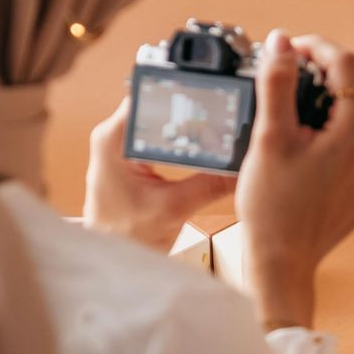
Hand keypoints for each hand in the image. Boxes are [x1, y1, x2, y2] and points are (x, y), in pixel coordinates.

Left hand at [84, 99, 233, 250]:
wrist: (112, 256)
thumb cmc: (126, 236)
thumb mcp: (173, 209)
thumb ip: (209, 186)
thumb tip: (241, 168)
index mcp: (112, 140)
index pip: (149, 98)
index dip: (181, 97)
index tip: (209, 100)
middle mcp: (113, 135)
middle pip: (157, 104)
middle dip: (190, 110)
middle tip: (221, 114)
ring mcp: (121, 143)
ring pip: (161, 118)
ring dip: (187, 124)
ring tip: (216, 127)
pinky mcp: (132, 154)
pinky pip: (160, 134)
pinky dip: (182, 138)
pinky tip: (202, 143)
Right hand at [235, 30, 353, 329]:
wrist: (283, 263)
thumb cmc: (273, 207)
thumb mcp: (270, 137)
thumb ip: (278, 83)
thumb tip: (282, 43)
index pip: (347, 65)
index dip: (316, 48)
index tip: (290, 51)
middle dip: (324, 74)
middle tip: (289, 76)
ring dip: (332, 104)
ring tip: (295, 111)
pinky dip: (339, 134)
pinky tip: (309, 145)